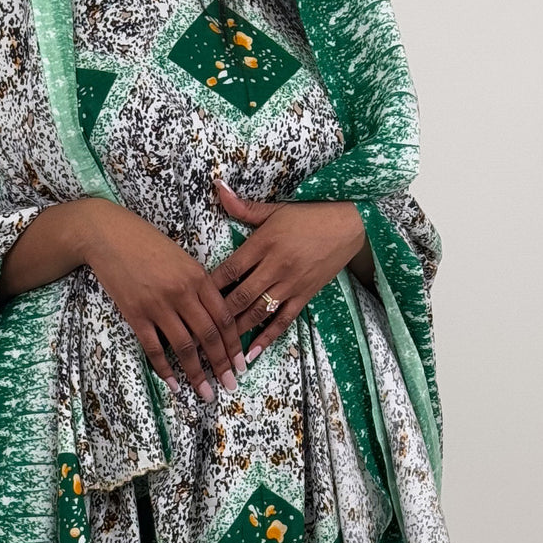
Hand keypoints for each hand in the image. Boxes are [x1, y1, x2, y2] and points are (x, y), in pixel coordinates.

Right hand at [77, 201, 246, 399]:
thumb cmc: (147, 244)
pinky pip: (154, 349)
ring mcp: (158, 305)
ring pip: (184, 347)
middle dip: (221, 365)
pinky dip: (165, 369)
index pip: (224, 318)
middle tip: (230, 386)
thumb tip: (213, 316)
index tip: (241, 364)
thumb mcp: (182, 259)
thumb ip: (199, 286)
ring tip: (206, 393)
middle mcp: (182, 293)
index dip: (234, 344)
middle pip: (208, 336)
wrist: (108, 235)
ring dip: (197, 374)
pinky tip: (175, 385)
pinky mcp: (136, 315)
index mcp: (198, 277)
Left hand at [209, 181, 371, 363]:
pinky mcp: (304, 295)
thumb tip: (218, 188)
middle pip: (241, 295)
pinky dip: (266, 338)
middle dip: (220, 314)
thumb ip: (244, 207)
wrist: (349, 225)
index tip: (193, 298)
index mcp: (264, 243)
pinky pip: (283, 321)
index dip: (211, 285)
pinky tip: (251, 353)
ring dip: (238, 331)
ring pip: (259, 311)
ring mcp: (291, 284)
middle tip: (200, 329)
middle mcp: (276, 266)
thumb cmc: (309, 215)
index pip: (231, 268)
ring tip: (219, 348)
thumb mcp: (275, 209)